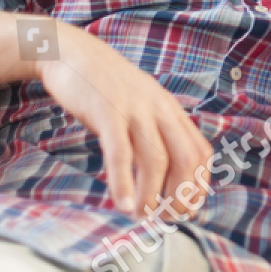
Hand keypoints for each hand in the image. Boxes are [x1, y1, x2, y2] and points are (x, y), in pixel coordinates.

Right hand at [38, 24, 213, 218]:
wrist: (70, 52)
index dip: (198, 184)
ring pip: (155, 159)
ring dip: (151, 195)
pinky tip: (122, 204)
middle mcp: (159, 109)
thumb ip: (154, 131)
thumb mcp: (140, 105)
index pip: (200, 152)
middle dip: (180, 195)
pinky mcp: (107, 111)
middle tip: (166, 219)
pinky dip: (123, 181)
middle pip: (186, 159)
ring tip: (141, 216)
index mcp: (170, 110)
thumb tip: (164, 172)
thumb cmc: (104, 87)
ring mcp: (135, 109)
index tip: (187, 209)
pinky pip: (120, 152)